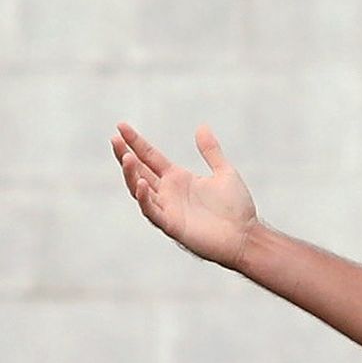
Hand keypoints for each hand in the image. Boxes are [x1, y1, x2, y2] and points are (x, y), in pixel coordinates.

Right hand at [112, 122, 257, 268]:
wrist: (245, 236)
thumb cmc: (236, 208)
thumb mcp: (224, 172)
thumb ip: (211, 151)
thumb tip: (202, 126)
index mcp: (178, 178)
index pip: (150, 157)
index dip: (136, 142)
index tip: (121, 126)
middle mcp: (168, 192)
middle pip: (139, 171)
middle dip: (125, 155)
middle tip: (114, 139)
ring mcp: (167, 209)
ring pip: (140, 190)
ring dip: (131, 174)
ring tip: (126, 157)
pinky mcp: (171, 225)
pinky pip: (152, 212)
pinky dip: (146, 199)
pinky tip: (142, 183)